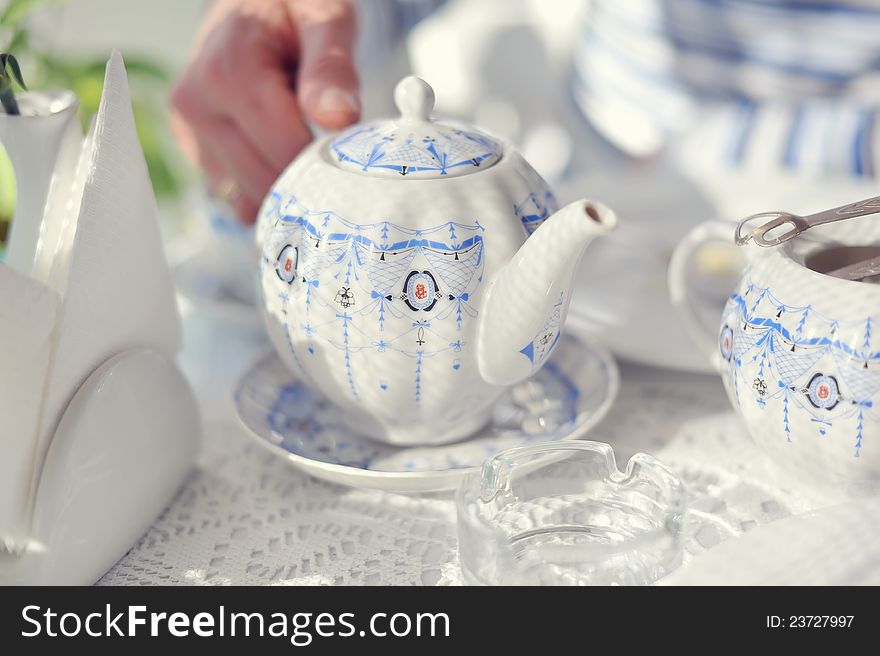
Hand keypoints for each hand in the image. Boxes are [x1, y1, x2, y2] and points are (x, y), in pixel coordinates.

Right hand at [171, 0, 359, 221]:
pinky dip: (266, 193)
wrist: (256, 5)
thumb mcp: (325, 18)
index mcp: (227, 71)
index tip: (354, 156)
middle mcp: (196, 103)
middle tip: (339, 160)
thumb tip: (339, 118)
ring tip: (308, 152)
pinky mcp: (194, 149)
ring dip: (287, 190)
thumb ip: (332, 67)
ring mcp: (189, 130)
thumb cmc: (295, 9)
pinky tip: (285, 164)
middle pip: (264, 179)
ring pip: (247, 197)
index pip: (284, 148)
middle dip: (308, 180)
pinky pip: (235, 196)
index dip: (327, 162)